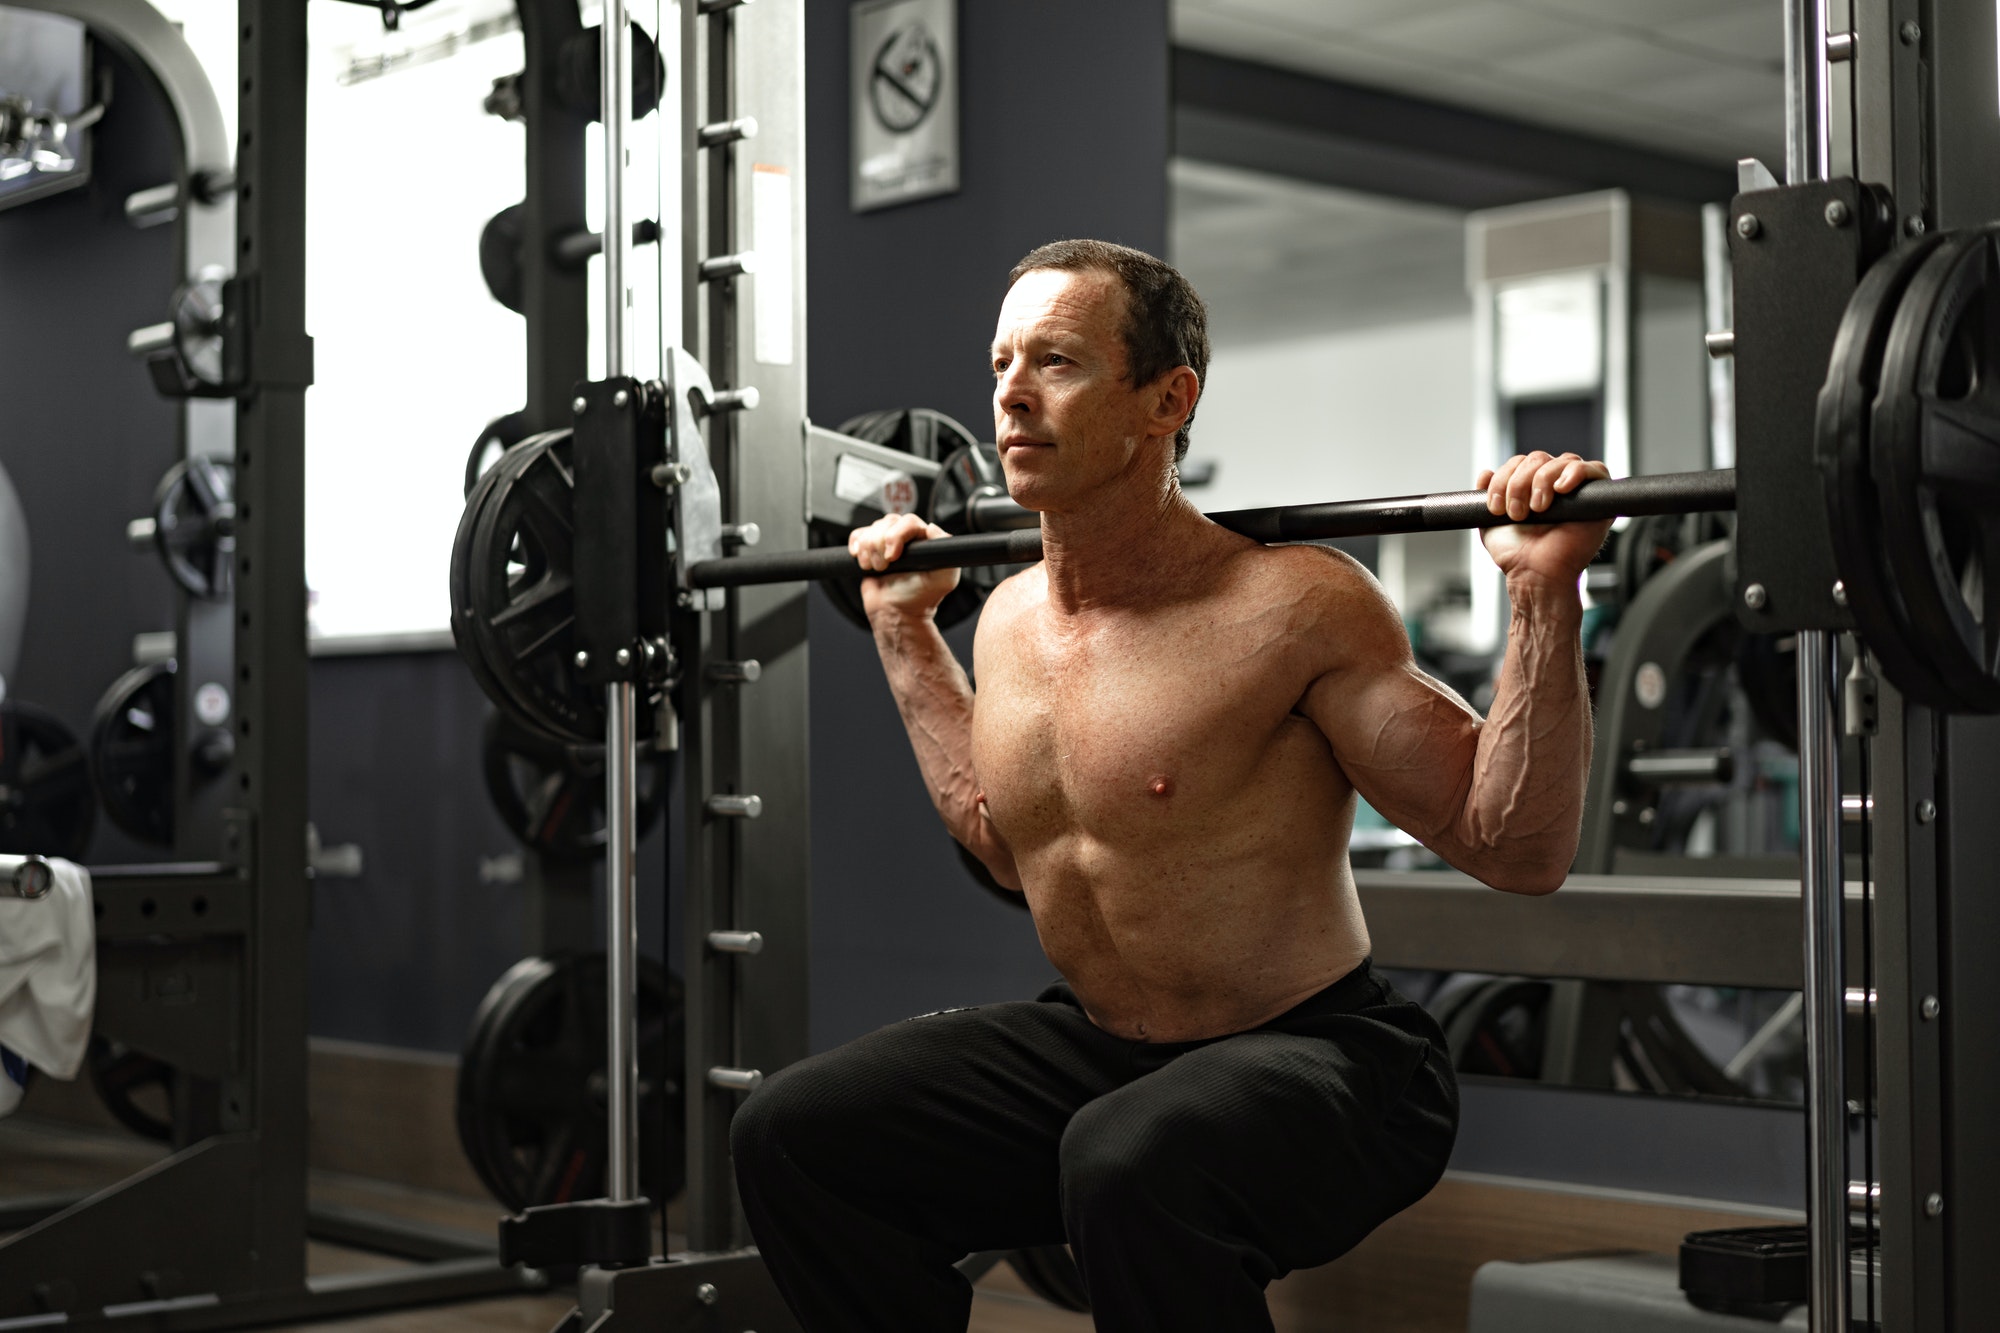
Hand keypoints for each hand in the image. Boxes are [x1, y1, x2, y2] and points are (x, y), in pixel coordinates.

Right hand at [849, 513, 960, 620]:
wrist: (896, 614)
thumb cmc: (920, 599)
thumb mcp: (944, 579)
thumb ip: (946, 552)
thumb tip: (931, 527)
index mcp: (924, 540)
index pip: (909, 522)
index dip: (896, 536)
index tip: (893, 556)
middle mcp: (906, 538)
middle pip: (887, 523)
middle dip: (880, 545)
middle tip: (884, 567)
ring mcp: (886, 542)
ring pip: (871, 530)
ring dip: (869, 551)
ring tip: (878, 569)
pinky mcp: (869, 549)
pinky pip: (858, 535)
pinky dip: (857, 547)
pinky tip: (865, 562)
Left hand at [1476, 451, 1613, 588]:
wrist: (1535, 574)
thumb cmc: (1518, 555)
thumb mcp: (1491, 524)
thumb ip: (1487, 496)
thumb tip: (1485, 473)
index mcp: (1531, 488)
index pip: (1519, 462)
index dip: (1504, 478)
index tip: (1495, 507)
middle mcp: (1555, 485)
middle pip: (1538, 458)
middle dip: (1519, 482)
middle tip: (1517, 513)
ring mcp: (1577, 490)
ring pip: (1561, 461)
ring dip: (1542, 480)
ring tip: (1538, 509)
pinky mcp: (1599, 498)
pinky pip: (1594, 469)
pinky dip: (1576, 473)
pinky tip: (1561, 489)